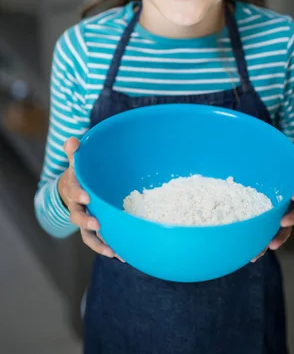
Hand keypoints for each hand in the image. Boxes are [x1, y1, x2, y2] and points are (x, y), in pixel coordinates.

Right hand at [58, 137, 123, 261]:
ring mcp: (84, 220)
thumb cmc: (79, 173)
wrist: (70, 190)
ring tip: (112, 250)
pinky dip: (107, 248)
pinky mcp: (93, 229)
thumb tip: (72, 141)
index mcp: (73, 188)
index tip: (86, 196)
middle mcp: (76, 207)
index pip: (73, 190)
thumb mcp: (76, 161)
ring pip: (87, 234)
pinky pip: (97, 241)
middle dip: (86, 221)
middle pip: (77, 216)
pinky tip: (122, 255)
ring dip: (98, 242)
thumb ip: (75, 151)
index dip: (78, 194)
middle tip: (97, 223)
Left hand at [252, 144, 293, 262]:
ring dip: (277, 238)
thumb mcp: (292, 162)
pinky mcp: (273, 226)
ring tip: (268, 246)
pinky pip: (269, 237)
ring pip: (283, 230)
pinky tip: (253, 256)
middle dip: (290, 219)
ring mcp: (284, 217)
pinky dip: (263, 246)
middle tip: (283, 222)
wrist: (290, 187)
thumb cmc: (288, 173)